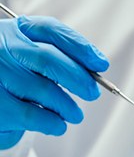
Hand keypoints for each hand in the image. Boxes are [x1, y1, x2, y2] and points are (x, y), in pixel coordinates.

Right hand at [0, 15, 108, 148]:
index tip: (100, 63)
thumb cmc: (13, 79)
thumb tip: (95, 69)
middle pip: (49, 59)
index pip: (50, 31)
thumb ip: (57, 58)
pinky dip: (53, 123)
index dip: (80, 47)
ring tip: (74, 114)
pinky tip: (57, 124)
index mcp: (14, 32)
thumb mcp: (29, 59)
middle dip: (79, 78)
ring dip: (68, 106)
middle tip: (92, 93)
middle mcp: (1, 48)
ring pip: (44, 90)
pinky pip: (33, 116)